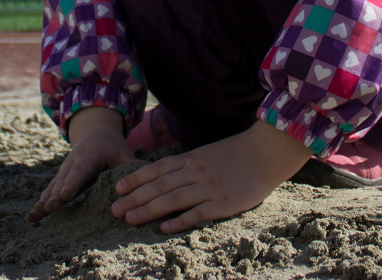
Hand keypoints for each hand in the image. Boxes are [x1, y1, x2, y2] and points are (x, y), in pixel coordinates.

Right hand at [27, 107, 135, 222]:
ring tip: (35, 216)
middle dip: (55, 195)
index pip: (80, 171)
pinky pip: (49, 191)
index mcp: (89, 156)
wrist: (94, 133)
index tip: (64, 195)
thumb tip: (152, 178)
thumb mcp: (123, 153)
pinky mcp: (59, 179)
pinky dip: (40, 204)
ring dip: (44, 201)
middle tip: (49, 208)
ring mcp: (64, 171)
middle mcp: (73, 163)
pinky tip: (32, 218)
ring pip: (52, 186)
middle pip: (63, 181)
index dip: (72, 183)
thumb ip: (134, 166)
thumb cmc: (112, 146)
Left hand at [110, 120, 312, 233]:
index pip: (158, 169)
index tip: (118, 189)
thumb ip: (189, 165)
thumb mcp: (209, 154)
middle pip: (159, 185)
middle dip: (135, 198)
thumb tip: (166, 176)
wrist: (267, 153)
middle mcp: (196, 171)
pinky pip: (198, 212)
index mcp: (192, 159)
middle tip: (115, 210)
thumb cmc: (238, 155)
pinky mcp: (224, 202)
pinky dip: (180, 220)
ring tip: (129, 219)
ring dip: (149, 209)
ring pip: (173, 198)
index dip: (136, 178)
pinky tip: (164, 227)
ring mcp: (209, 187)